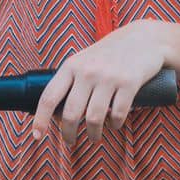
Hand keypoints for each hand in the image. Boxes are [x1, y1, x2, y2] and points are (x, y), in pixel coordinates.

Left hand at [30, 20, 171, 142]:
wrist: (144, 38)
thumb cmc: (109, 54)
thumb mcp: (84, 61)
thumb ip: (70, 82)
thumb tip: (56, 113)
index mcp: (71, 66)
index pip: (49, 96)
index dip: (40, 119)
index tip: (36, 136)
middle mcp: (87, 71)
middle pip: (71, 113)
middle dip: (68, 133)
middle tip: (70, 141)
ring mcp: (108, 77)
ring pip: (94, 118)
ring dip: (93, 134)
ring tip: (94, 137)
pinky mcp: (129, 83)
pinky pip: (118, 114)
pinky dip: (115, 124)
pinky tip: (114, 124)